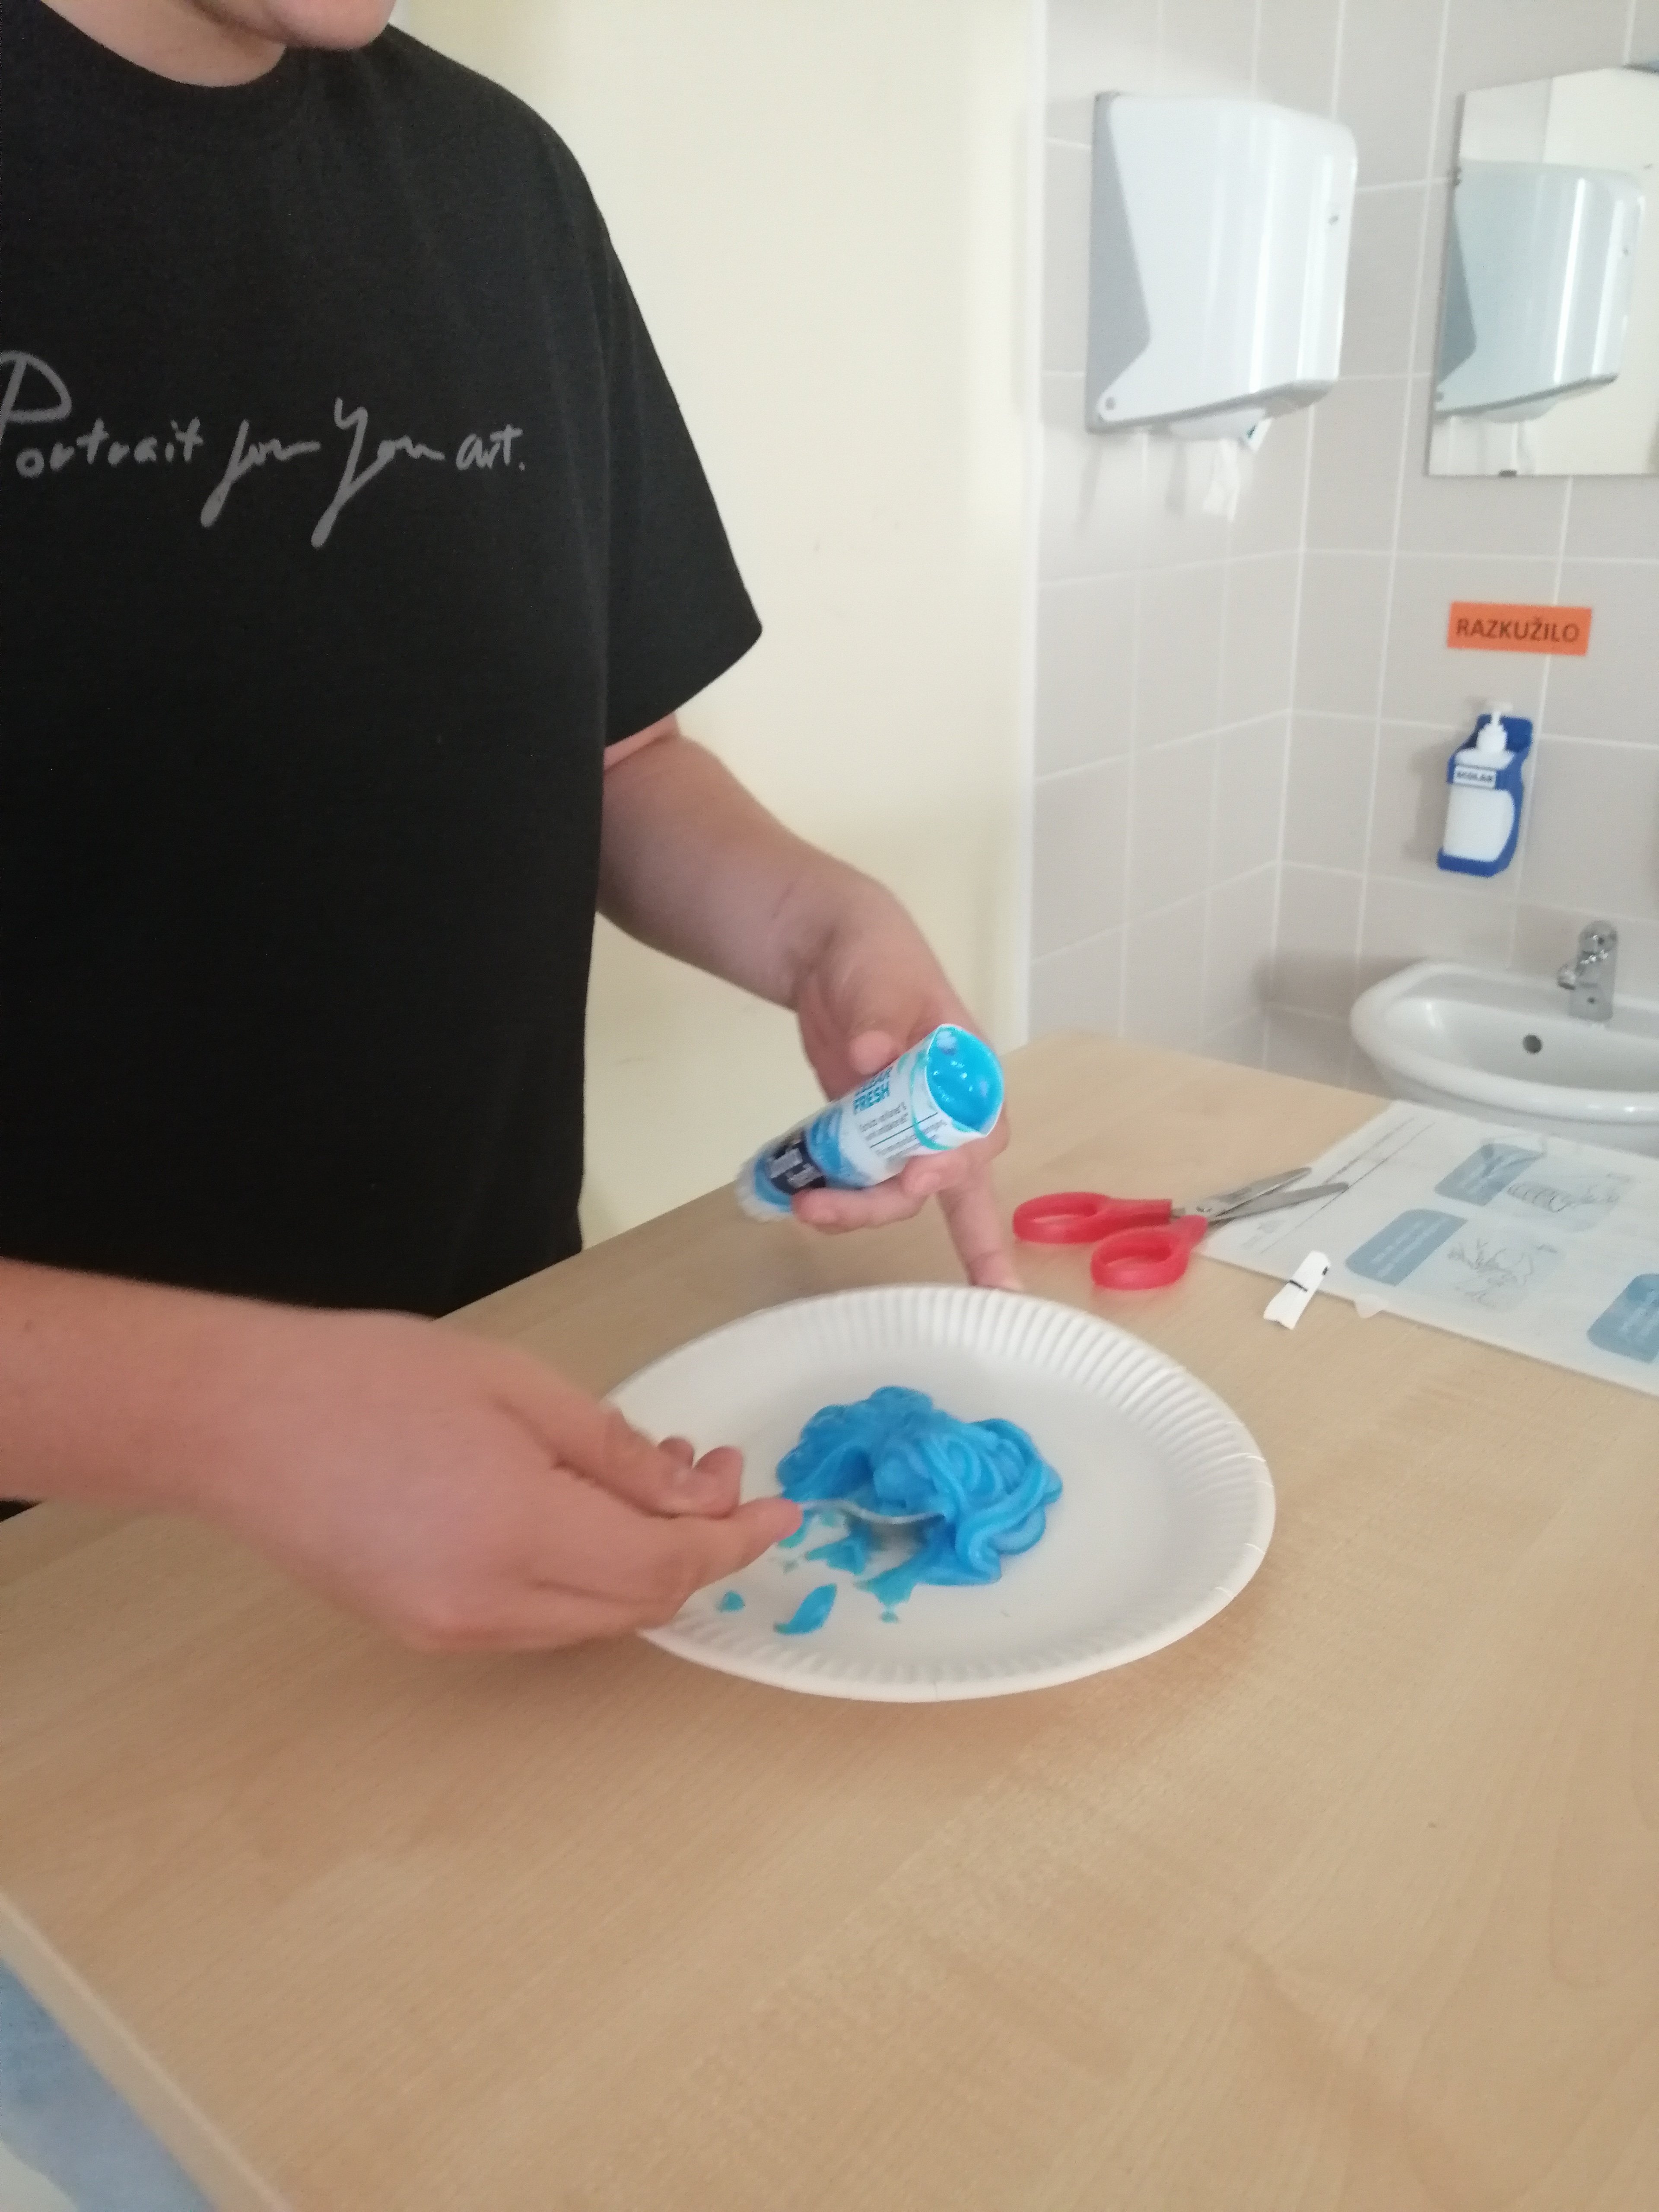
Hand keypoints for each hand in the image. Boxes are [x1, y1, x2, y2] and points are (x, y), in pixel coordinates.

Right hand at [187, 1307, 797, 1650]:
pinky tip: (585, 1516)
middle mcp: (489, 1606)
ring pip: (591, 1620)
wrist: (240, 1420)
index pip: (666, 1566)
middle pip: (637, 1605)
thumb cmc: (372, 1378)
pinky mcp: (421, 1629)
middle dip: (694, 1548)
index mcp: (519, 1535)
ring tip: (652, 1484)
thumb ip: (617, 1453)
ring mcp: (451, 1630)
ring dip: (641, 1565)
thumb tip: (699, 1492)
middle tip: (713, 1473)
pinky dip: (584, 1578)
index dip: (734, 1540)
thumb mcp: (516, 1389)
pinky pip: (537, 1620)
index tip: (778, 1508)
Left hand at [788, 884, 1017, 1288]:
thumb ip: (879, 1015)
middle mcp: (945, 1114)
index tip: (917, 1176)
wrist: (828, 957)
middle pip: (942, 1182)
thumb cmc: (878, 959)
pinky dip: (837, 1199)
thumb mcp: (882, 978)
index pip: (979, 1133)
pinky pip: (860, 1183)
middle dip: (895, 1204)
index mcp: (968, 1075)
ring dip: (856, 1210)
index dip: (955, 1164)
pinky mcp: (864, 1137)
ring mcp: (903, 1131)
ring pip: (896, 1192)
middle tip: (834, 1212)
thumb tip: (871, 1053)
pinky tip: (802, 1200)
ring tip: (804, 1208)